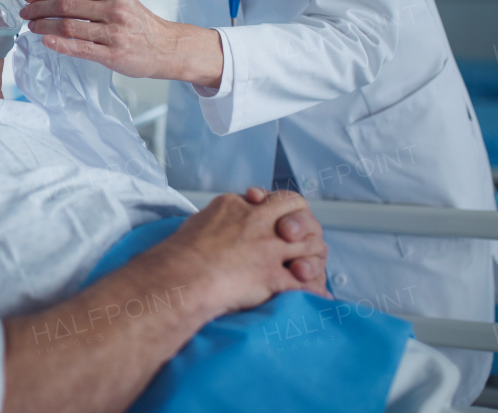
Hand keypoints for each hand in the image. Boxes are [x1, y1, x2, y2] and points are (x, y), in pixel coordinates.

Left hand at [20, 0, 222, 86]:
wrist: (169, 47)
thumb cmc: (141, 25)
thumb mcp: (121, 1)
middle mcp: (113, 9)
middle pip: (65, 5)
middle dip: (38, 8)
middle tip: (24, 13)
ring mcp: (114, 32)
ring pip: (68, 26)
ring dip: (44, 26)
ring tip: (31, 27)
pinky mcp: (113, 55)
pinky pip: (80, 48)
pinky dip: (59, 44)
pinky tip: (45, 41)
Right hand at [152, 190, 328, 317]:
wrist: (178, 277)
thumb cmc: (177, 254)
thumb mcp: (199, 220)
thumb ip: (221, 217)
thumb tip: (223, 224)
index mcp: (237, 205)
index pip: (272, 198)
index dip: (280, 208)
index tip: (277, 219)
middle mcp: (258, 222)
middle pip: (300, 212)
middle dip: (306, 226)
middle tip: (300, 242)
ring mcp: (268, 249)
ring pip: (311, 245)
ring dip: (313, 257)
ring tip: (308, 268)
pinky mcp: (272, 277)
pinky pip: (305, 285)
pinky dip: (315, 292)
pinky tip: (319, 298)